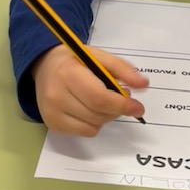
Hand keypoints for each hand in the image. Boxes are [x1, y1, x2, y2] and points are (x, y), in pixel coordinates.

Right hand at [32, 45, 147, 134]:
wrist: (46, 66)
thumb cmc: (77, 60)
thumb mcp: (100, 56)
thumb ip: (122, 69)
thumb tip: (144, 85)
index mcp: (69, 73)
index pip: (98, 97)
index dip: (121, 105)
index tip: (138, 107)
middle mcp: (56, 95)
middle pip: (97, 114)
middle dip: (117, 110)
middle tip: (123, 99)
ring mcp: (52, 113)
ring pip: (93, 127)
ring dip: (106, 117)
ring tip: (104, 100)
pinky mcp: (52, 125)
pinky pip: (84, 133)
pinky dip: (94, 123)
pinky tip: (91, 108)